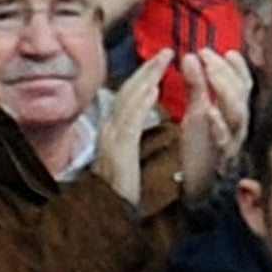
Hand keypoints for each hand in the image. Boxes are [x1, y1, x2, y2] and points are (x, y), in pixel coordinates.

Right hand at [93, 53, 169, 207]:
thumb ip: (130, 143)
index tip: (159, 65)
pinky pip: (131, 120)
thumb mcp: (125, 165)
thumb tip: (140, 127)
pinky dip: (142, 101)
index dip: (143, 79)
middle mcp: (109, 132)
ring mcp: (112, 140)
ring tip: (164, 60)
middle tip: (166, 52)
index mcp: (112, 135)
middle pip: (128, 91)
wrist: (105, 220)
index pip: (128, 99)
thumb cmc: (118, 198)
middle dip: (147, 69)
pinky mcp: (119, 150)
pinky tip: (154, 87)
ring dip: (147, 76)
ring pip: (129, 99)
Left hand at [178, 50, 250, 205]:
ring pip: (237, 113)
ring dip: (224, 90)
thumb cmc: (202, 149)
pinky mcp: (222, 158)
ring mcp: (232, 140)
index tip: (224, 51)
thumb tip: (190, 56)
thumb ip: (196, 85)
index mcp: (234, 110)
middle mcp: (238, 124)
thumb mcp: (197, 111)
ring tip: (209, 73)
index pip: (243, 82)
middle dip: (224, 71)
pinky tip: (210, 111)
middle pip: (240, 93)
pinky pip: (225, 140)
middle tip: (206, 55)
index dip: (237, 66)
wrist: (200, 187)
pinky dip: (219, 125)